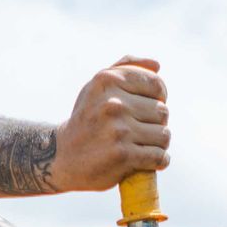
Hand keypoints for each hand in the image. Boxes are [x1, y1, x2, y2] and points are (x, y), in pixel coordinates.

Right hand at [51, 57, 169, 192]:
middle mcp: (113, 103)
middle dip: (156, 123)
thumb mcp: (97, 87)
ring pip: (164, 135)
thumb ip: (124, 68)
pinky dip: (160, 161)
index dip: (159, 98)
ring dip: (159, 144)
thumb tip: (156, 65)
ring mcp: (118, 130)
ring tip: (144, 145)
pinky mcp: (123, 155)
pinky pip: (159, 156)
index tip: (149, 108)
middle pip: (162, 112)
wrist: (62, 157)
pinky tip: (151, 161)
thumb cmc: (86, 119)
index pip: (156, 85)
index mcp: (108, 81)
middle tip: (141, 131)